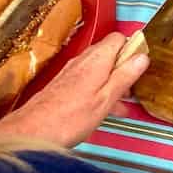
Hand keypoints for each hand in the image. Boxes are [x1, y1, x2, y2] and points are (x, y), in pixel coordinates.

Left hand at [0, 32, 148, 147]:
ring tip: (122, 105)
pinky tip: (103, 110)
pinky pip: (89, 80)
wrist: (30, 133)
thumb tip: (143, 56)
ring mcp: (72, 72)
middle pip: (110, 53)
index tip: (141, 68)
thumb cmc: (70, 118)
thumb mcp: (105, 99)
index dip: (133, 49)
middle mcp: (83, 60)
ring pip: (100, 68)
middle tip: (133, 90)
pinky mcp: (64, 85)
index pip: (119, 38)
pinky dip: (100, 89)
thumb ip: (125, 76)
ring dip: (113, 82)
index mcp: (97, 59)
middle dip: (124, 68)